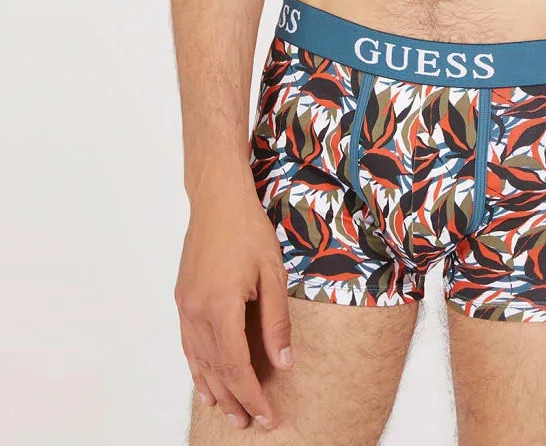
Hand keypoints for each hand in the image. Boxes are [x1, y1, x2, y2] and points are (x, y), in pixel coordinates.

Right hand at [174, 180, 293, 429]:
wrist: (218, 201)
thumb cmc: (248, 231)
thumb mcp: (272, 274)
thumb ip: (276, 322)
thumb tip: (283, 363)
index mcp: (221, 307)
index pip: (237, 366)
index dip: (252, 395)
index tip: (267, 416)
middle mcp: (197, 312)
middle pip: (215, 370)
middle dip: (235, 399)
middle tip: (250, 423)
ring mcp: (185, 307)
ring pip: (199, 361)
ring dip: (214, 389)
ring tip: (229, 412)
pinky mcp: (183, 300)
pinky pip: (189, 344)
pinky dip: (198, 368)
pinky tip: (205, 382)